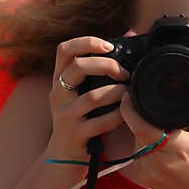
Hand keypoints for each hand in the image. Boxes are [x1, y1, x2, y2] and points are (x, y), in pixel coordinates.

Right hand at [45, 36, 129, 162]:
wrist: (63, 155)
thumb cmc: (80, 116)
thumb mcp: (82, 90)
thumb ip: (101, 66)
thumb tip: (131, 34)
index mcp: (59, 79)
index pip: (64, 50)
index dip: (86, 42)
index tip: (109, 46)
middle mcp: (58, 94)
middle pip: (78, 67)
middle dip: (107, 65)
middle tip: (124, 73)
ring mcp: (65, 115)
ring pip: (93, 97)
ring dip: (116, 92)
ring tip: (128, 93)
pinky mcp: (75, 134)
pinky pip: (100, 122)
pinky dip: (116, 116)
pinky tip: (125, 113)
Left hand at [119, 70, 188, 188]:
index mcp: (179, 147)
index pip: (143, 127)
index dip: (130, 111)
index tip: (129, 95)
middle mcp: (162, 161)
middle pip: (136, 130)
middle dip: (138, 117)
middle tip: (145, 106)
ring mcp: (150, 171)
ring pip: (134, 141)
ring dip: (140, 131)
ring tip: (155, 125)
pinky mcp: (144, 177)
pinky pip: (136, 153)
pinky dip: (142, 144)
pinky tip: (154, 141)